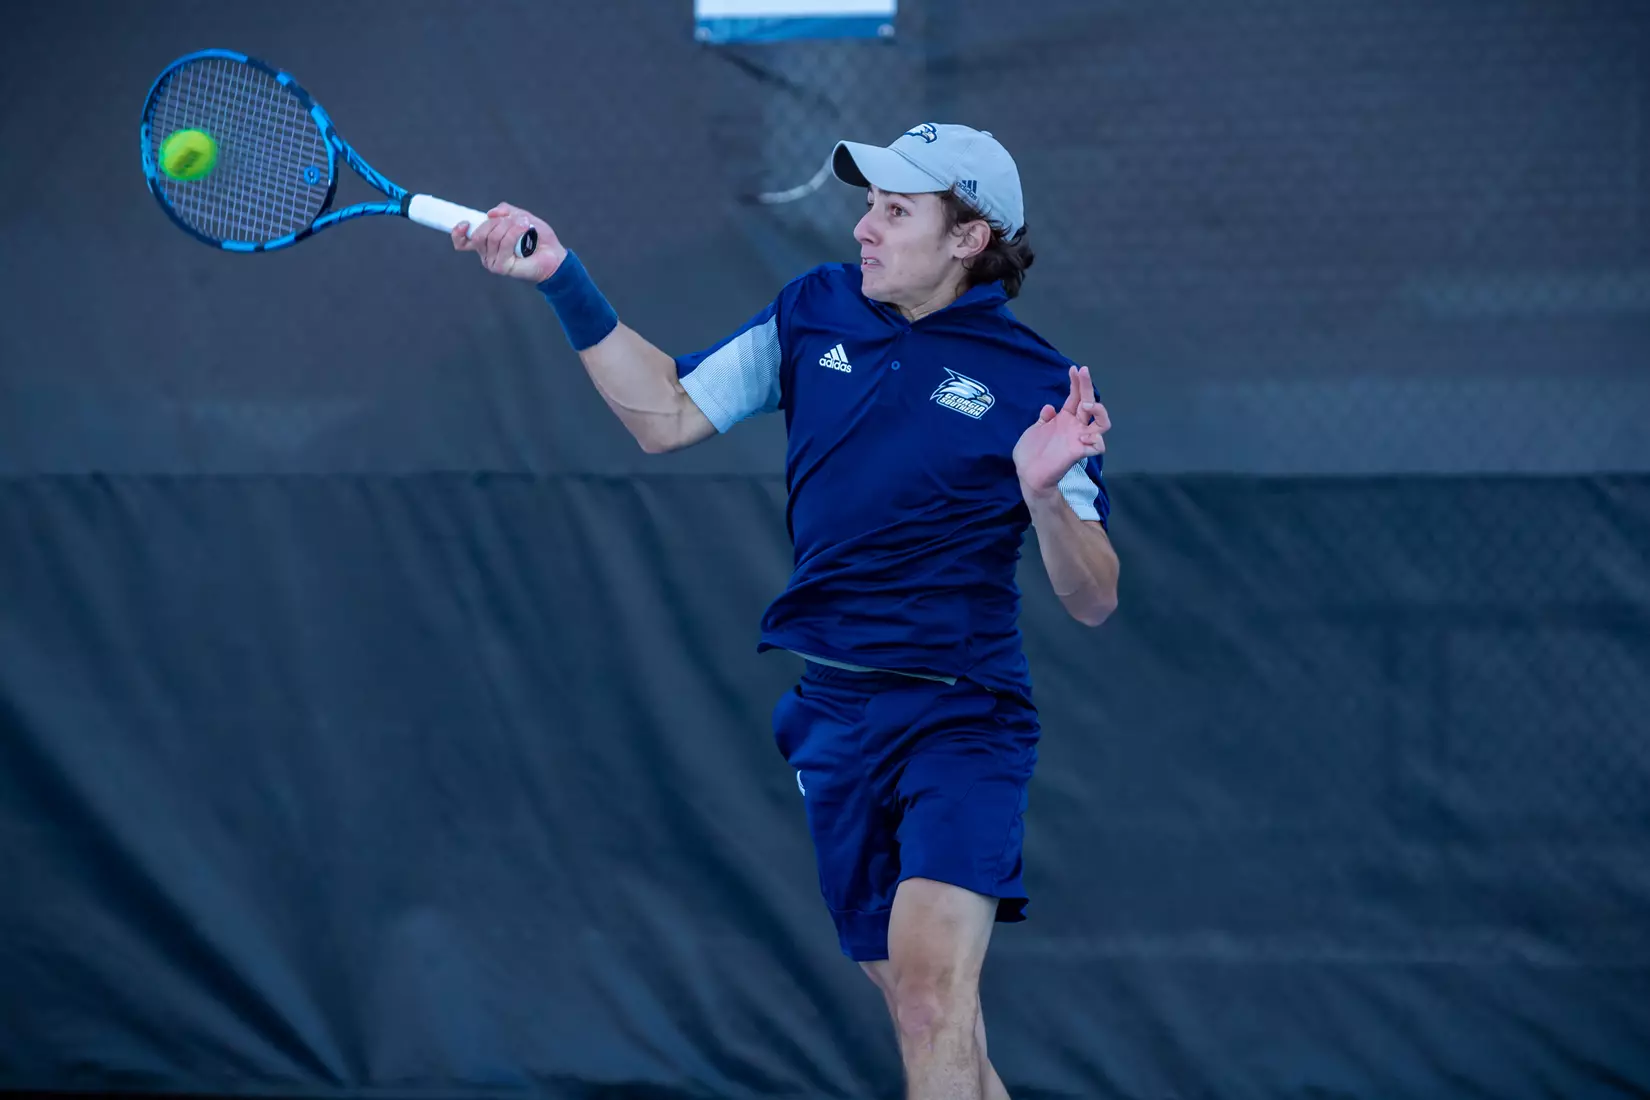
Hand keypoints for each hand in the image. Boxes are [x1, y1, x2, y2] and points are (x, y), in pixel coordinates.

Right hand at [450, 202, 566, 281]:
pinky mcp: (501, 266)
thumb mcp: (521, 217)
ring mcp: (492, 261)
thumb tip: (491, 213)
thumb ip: (506, 211)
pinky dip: (514, 232)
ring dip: (510, 225)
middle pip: (479, 233)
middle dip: (497, 222)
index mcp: (486, 242)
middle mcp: (486, 253)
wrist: (554, 254)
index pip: (462, 241)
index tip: (464, 223)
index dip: (458, 232)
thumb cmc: (538, 237)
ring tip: (525, 224)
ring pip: (492, 236)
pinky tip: (525, 229)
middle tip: (516, 220)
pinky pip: (503, 243)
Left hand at [1013, 365, 1109, 500]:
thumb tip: (1049, 407)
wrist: (1028, 475)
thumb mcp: (1034, 430)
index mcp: (1065, 419)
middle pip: (1089, 402)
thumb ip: (1044, 419)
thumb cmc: (1030, 454)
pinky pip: (1098, 446)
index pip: (1075, 397)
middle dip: (1087, 385)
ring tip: (1086, 404)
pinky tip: (1083, 438)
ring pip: (1103, 423)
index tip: (1074, 369)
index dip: (1076, 383)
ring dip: (1098, 410)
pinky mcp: (1079, 452)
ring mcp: (1079, 439)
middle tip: (1083, 371)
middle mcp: (1075, 427)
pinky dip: (1095, 441)